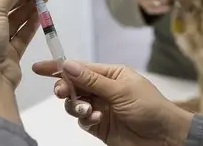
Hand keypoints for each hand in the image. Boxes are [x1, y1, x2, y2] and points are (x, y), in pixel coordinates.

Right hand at [33, 60, 193, 145]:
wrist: (164, 137)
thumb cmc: (149, 107)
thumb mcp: (121, 90)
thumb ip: (92, 80)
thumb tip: (67, 64)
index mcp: (112, 74)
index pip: (81, 67)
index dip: (59, 66)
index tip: (38, 68)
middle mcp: (104, 89)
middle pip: (75, 85)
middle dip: (66, 88)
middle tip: (62, 93)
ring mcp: (101, 108)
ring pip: (75, 104)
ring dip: (76, 106)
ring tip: (87, 111)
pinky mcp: (100, 127)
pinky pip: (83, 120)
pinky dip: (85, 119)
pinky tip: (96, 120)